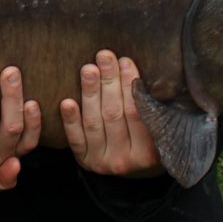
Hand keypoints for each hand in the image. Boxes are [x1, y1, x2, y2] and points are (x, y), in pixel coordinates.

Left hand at [60, 51, 163, 177]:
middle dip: (109, 82)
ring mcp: (103, 162)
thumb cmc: (144, 137)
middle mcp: (125, 161)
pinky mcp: (85, 161)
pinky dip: (71, 120)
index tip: (125, 61)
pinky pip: (76, 139)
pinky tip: (67, 102)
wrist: (129, 164)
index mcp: (148, 152)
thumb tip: (134, 68)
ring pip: (94, 123)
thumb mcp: (155, 127)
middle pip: (114, 114)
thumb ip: (149, 107)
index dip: (130, 85)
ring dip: (90, 93)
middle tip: (104, 57)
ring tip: (88, 69)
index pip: (137, 113)